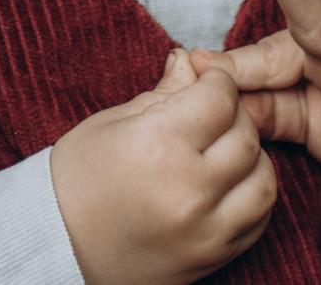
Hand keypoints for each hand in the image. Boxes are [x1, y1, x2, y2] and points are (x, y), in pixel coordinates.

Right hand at [50, 48, 277, 284]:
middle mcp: (187, 190)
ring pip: (263, 180)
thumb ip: (162, 94)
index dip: (217, 81)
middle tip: (211, 113)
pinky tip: (227, 185)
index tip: (206, 80)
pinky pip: (257, 221)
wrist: (57, 250)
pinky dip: (250, 196)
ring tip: (222, 151)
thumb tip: (191, 61)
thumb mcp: (110, 124)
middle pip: (246, 136)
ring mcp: (204, 231)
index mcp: (157, 146)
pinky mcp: (211, 258)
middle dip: (234, 115)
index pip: (219, 98)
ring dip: (250, 158)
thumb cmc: (75, 182)